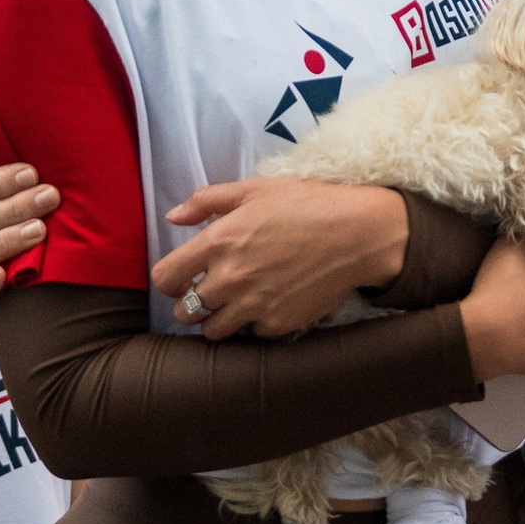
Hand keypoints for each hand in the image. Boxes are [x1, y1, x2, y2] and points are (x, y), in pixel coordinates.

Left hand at [152, 179, 406, 339]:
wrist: (358, 234)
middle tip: (207, 293)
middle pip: (184, 312)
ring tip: (233, 304)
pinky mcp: (278, 324)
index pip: (166, 278)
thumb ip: (207, 201)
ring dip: (216, 320)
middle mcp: (230, 278)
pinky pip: (250, 334)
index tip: (182, 278)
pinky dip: (253, 324)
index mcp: (218, 242)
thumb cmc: (307, 204)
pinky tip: (267, 304)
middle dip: (190, 304)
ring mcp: (254, 305)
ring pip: (212, 331)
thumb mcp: (255, 189)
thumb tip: (173, 217)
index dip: (170, 280)